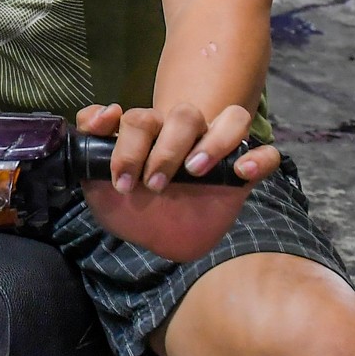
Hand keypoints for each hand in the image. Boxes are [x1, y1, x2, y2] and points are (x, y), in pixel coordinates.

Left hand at [75, 102, 279, 262]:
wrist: (160, 241)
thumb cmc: (129, 207)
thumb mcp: (97, 185)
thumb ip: (89, 148)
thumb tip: (104, 115)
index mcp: (148, 133)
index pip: (139, 117)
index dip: (127, 140)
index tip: (121, 176)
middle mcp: (182, 135)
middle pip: (184, 114)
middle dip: (165, 150)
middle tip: (154, 184)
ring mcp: (215, 151)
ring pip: (231, 118)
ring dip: (214, 141)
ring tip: (194, 171)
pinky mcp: (241, 174)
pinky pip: (265, 153)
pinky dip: (259, 158)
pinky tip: (242, 172)